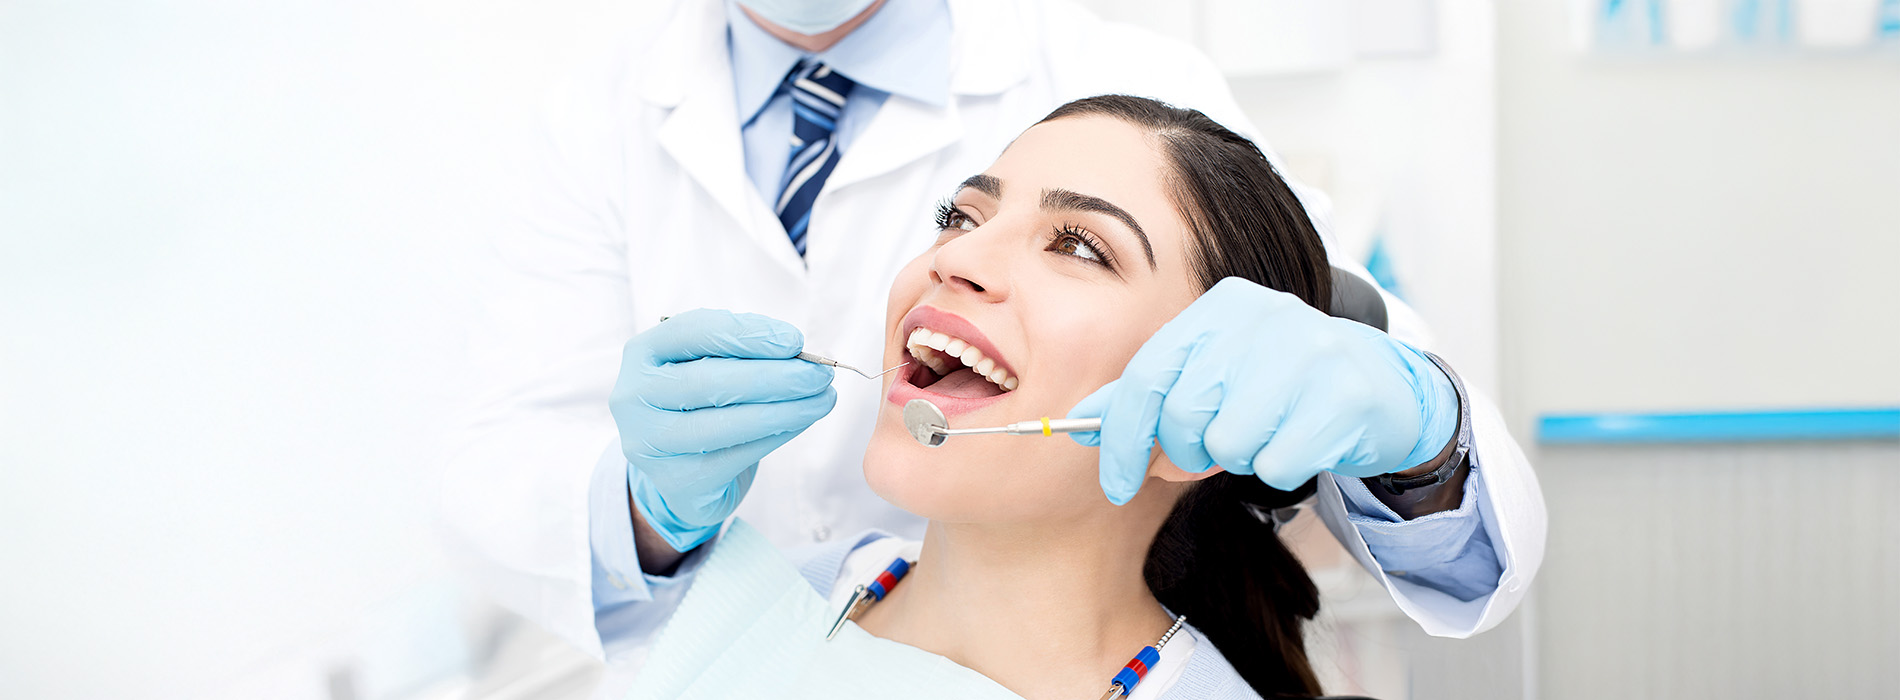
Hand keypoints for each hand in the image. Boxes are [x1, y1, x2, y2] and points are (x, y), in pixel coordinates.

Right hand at [611, 309, 836, 550]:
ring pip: (726, 422)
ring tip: (823, 399)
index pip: (694, 331)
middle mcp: (634, 396)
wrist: (682, 468)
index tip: (795, 341)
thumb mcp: (709, 365)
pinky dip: (777, 435)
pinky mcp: (676, 480)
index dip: (747, 334)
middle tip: (819, 375)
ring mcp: (650, 442)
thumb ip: (743, 353)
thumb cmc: (702, 403)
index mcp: (643, 353)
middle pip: (710, 380)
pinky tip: (803, 421)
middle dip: (775, 376)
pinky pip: (737, 455)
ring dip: (785, 409)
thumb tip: (797, 353)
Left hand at [1069, 277, 1456, 503]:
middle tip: (1210, 455)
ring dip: (1240, 459)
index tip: (1113, 483)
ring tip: (1266, 434)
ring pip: (1230, 443)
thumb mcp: (1213, 373)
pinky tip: (1302, 441)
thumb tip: (1080, 423)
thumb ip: (1151, 394)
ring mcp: (1308, 353)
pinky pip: (1278, 463)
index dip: (1121, 438)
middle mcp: (1262, 317)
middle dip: (1186, 454)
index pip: (1146, 376)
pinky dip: (1281, 467)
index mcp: (1220, 306)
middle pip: (1183, 416)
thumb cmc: (1281, 385)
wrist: (1383, 387)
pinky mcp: (1345, 396)